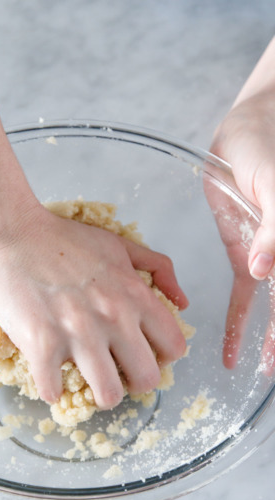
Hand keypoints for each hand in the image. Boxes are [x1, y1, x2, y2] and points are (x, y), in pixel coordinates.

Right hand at [0, 204, 188, 408]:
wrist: (12, 235)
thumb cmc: (64, 240)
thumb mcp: (119, 245)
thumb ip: (158, 267)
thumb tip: (182, 302)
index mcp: (135, 295)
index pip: (174, 347)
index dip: (163, 357)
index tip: (145, 354)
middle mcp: (113, 318)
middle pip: (147, 379)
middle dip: (135, 382)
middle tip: (118, 372)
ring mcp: (78, 334)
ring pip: (109, 395)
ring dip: (100, 394)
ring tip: (88, 382)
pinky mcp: (42, 345)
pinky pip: (54, 391)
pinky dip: (51, 389)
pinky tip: (49, 376)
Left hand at [208, 109, 274, 372]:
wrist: (248, 129)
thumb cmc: (272, 148)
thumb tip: (266, 271)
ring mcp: (271, 257)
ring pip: (274, 307)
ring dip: (270, 339)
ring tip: (266, 370)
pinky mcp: (246, 253)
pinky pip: (243, 296)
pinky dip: (236, 322)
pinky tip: (229, 351)